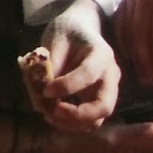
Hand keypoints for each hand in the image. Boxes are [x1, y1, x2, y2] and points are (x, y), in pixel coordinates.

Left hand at [32, 0, 119, 131]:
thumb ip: (50, 65)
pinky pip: (87, 121)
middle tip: (52, 111)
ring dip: (70, 124)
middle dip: (76, 116)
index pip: (88, 74)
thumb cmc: (68, 30)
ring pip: (96, 120)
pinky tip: (51, 112)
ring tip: (47, 113)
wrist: (81, 28)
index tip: (45, 90)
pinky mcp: (95, 100)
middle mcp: (110, 76)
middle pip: (104, 107)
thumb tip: (42, 95)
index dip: (66, 86)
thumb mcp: (55, 39)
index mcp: (101, 54)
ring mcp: (105, 91)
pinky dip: (69, 123)